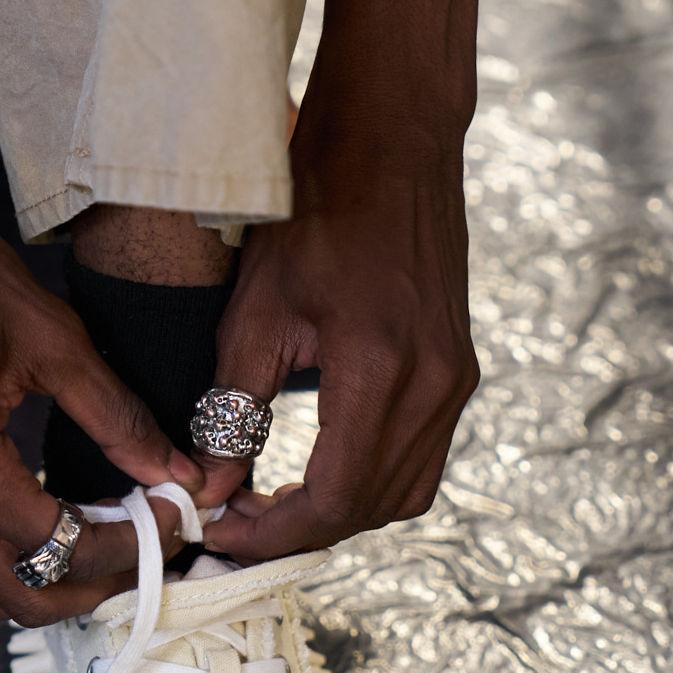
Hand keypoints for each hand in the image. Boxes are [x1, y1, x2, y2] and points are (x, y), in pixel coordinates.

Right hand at [0, 189, 204, 619]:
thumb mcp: (48, 335)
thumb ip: (115, 414)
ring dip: (56, 575)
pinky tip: (56, 511)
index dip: (134, 541)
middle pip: (25, 598)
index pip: (64, 548)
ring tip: (109, 528)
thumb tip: (174, 468)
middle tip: (149, 538)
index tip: (175, 511)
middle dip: (98, 580)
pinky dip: (15, 553)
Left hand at [197, 108, 478, 562]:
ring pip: (404, 493)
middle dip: (300, 532)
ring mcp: (457, 379)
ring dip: (339, 513)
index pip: (334, 499)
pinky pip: (422, 457)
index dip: (273, 533)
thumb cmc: (315, 207)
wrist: (392, 139)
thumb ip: (233, 406)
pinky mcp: (460, 368)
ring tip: (271, 505)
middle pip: (372, 508)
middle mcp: (435, 384)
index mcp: (382, 369)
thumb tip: (212, 486)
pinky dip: (372, 481)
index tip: (220, 531)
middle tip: (235, 524)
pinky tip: (319, 470)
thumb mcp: (255, 307)